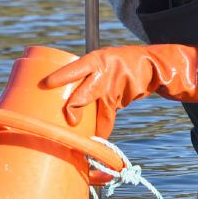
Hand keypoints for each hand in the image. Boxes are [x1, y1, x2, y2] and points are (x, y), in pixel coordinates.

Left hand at [40, 45, 197, 137]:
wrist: (150, 64)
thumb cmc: (115, 64)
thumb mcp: (100, 62)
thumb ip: (84, 76)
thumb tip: (60, 96)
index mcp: (95, 60)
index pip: (76, 68)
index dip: (61, 76)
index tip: (46, 84)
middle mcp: (104, 72)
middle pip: (85, 93)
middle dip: (74, 108)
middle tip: (69, 120)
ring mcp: (115, 86)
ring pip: (99, 109)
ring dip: (92, 125)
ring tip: (83, 138)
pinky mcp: (123, 97)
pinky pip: (109, 116)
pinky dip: (103, 126)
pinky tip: (99, 136)